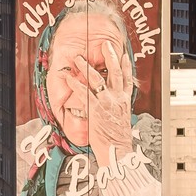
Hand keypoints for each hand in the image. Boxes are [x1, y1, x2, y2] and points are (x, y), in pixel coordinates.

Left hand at [76, 41, 132, 166]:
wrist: (117, 151)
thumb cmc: (117, 140)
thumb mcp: (121, 120)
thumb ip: (117, 109)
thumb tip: (112, 106)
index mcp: (125, 101)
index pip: (127, 79)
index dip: (125, 65)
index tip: (123, 54)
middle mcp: (117, 99)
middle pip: (115, 72)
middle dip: (110, 56)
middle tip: (105, 44)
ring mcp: (107, 103)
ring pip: (97, 79)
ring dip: (87, 67)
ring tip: (79, 58)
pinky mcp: (95, 109)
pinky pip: (84, 93)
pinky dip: (75, 84)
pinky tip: (68, 78)